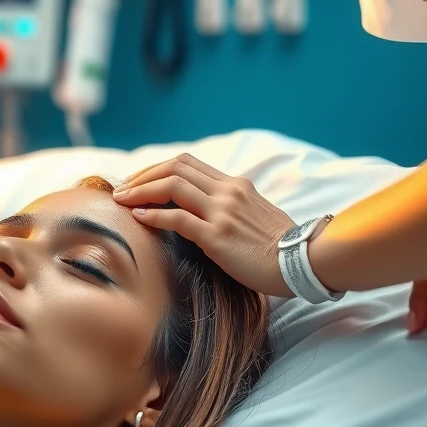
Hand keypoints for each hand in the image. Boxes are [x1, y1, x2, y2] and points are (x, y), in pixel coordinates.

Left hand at [113, 153, 295, 297]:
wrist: (304, 262)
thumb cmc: (280, 247)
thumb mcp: (254, 215)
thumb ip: (230, 207)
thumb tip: (203, 211)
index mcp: (235, 185)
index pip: (187, 164)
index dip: (157, 168)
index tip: (139, 180)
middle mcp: (227, 192)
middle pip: (175, 168)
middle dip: (143, 175)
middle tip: (123, 189)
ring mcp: (222, 212)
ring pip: (171, 186)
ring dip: (141, 191)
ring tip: (122, 200)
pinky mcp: (217, 236)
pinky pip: (177, 219)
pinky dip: (153, 216)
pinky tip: (138, 219)